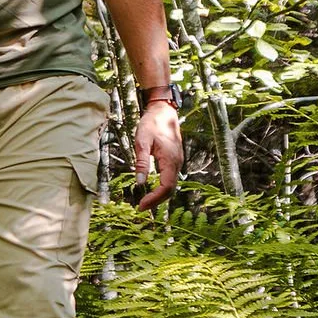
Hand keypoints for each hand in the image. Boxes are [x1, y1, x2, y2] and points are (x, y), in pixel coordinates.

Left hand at [133, 96, 182, 211]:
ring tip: (145, 201)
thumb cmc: (152, 123)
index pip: (166, 187)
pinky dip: (162, 188)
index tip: (141, 205)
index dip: (155, 199)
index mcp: (171, 160)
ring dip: (159, 195)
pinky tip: (152, 190)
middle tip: (141, 207)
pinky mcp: (174, 160)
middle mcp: (177, 163)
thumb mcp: (142, 141)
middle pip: (170, 190)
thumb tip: (140, 183)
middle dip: (156, 201)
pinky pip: (170, 179)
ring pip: (171, 185)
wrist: (163, 110)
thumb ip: (141, 162)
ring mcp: (177, 162)